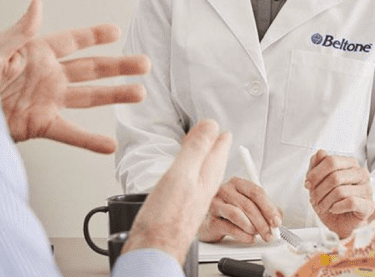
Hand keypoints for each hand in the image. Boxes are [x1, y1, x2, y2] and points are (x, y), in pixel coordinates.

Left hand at [0, 0, 149, 153]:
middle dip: (118, 65)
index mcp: (36, 53)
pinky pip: (70, 132)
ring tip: (138, 94)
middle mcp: (47, 76)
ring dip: (114, 95)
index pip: (72, 41)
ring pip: (88, 96)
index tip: (116, 31)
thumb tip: (37, 4)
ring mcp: (46, 100)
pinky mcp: (40, 124)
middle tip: (143, 63)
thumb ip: (19, 31)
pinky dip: (90, 140)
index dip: (95, 35)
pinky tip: (109, 144)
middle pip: (90, 68)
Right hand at [123, 120, 231, 263]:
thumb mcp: (182, 173)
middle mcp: (203, 189)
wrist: (155, 248)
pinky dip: (193, 176)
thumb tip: (212, 126)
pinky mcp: (183, 211)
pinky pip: (194, 187)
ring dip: (207, 162)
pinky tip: (188, 180)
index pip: (217, 152)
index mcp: (206, 178)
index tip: (220, 127)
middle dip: (217, 149)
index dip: (217, 137)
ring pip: (205, 176)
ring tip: (207, 155)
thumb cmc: (167, 216)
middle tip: (219, 137)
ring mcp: (193, 201)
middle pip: (214, 164)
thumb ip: (196, 149)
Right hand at [197, 177, 281, 242]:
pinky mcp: (210, 219)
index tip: (277, 221)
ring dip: (252, 228)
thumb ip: (264, 209)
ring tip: (257, 234)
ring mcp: (215, 204)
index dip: (269, 208)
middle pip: (248, 205)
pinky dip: (243, 235)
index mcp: (237, 183)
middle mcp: (225, 190)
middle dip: (263, 222)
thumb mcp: (248, 205)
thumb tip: (278, 217)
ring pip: (238, 215)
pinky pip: (229, 227)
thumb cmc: (229, 211)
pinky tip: (248, 238)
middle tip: (270, 234)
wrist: (209, 221)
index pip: (256, 192)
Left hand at [306, 150, 374, 237]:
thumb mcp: (317, 179)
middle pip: (335, 176)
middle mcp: (361, 173)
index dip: (316, 173)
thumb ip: (317, 164)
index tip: (308, 184)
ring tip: (321, 206)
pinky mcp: (369, 205)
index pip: (331, 161)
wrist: (338, 220)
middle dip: (319, 189)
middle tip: (313, 198)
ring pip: (340, 191)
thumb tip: (320, 153)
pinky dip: (337, 207)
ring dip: (325, 201)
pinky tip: (333, 209)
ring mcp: (367, 189)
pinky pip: (350, 202)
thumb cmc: (329, 198)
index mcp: (350, 163)